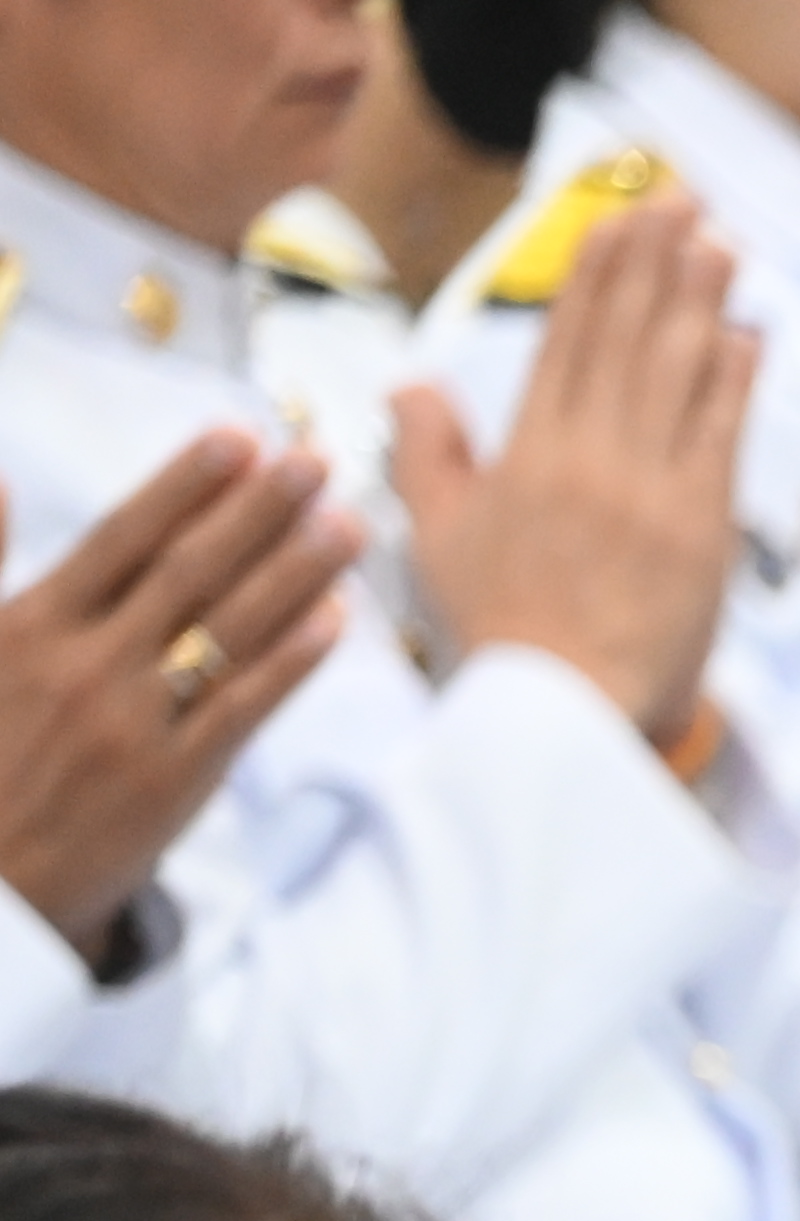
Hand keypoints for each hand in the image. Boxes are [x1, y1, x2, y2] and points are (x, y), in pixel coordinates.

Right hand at [0, 438, 359, 957]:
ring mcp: (133, 723)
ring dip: (294, 572)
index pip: (121, 538)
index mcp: (31, 625)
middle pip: (188, 572)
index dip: (184, 486)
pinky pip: (242, 710)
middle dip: (257, 511)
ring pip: (226, 631)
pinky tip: (335, 619)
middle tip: (315, 461)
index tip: (237, 440)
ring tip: (347, 522)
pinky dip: (290, 663)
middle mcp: (86, 665)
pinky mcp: (173, 781)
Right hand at [388, 190, 755, 750]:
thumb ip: (429, 453)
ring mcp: (649, 487)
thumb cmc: (500, 628)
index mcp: (526, 450)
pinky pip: (722, 433)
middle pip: (627, 336)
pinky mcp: (702, 525)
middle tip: (685, 199)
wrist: (561, 707)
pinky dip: (736, 379)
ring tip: (723, 241)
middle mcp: (588, 454)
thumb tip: (414, 385)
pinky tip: (750, 333)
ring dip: (703, 299)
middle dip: (656, 261)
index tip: (619, 216)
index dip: (597, 269)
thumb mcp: (438, 535)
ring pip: (677, 371)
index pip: (566, 337)